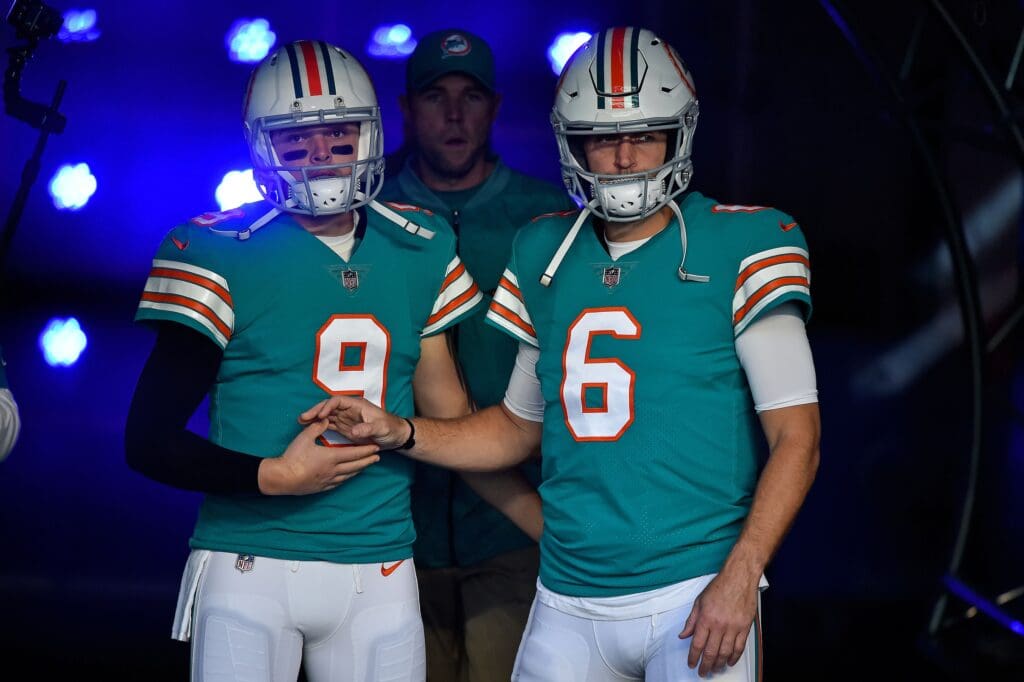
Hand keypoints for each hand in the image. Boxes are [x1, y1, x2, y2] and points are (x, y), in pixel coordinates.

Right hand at [258, 419, 379, 494]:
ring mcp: (328, 480)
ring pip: (348, 475)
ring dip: (359, 470)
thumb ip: (317, 427)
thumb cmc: (293, 457)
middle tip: (377, 458)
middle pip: (355, 465)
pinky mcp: (322, 487)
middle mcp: (333, 470)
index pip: (354, 453)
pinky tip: (348, 477)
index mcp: (331, 457)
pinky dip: (347, 478)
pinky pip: (339, 483)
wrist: (282, 478)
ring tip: (366, 467)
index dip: (366, 451)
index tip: (376, 448)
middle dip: (367, 461)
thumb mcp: (305, 437)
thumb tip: (325, 419)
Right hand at [299, 395, 409, 449]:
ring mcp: (346, 419)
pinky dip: (319, 426)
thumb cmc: (391, 428)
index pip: (338, 401)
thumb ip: (368, 428)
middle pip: (328, 407)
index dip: (327, 406)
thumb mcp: (381, 428)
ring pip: (327, 416)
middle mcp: (349, 410)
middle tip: (302, 418)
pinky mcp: (345, 428)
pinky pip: (330, 425)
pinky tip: (310, 430)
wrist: (396, 436)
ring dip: (314, 419)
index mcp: (357, 405)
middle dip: (315, 411)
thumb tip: (353, 431)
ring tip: (301, 423)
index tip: (319, 415)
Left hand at [678, 571, 758, 677]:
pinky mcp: (745, 627)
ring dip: (719, 664)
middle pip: (711, 652)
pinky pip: (739, 647)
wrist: (739, 577)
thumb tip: (684, 635)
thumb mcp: (699, 601)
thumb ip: (691, 620)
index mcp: (706, 618)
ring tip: (715, 669)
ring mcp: (733, 627)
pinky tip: (729, 662)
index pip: (697, 644)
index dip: (693, 657)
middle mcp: (719, 625)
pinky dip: (734, 657)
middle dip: (705, 665)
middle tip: (702, 672)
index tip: (691, 664)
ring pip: (725, 652)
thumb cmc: (719, 587)